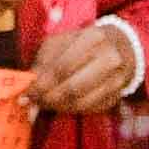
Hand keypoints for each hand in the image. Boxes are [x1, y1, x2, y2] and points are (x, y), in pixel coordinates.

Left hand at [21, 16, 143, 118]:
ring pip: (81, 102)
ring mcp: (116, 79)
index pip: (63, 67)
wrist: (121, 45)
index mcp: (93, 39)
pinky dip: (71, 110)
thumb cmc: (84, 43)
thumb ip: (45, 61)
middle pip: (73, 87)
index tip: (26, 93)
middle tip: (33, 103)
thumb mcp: (63, 41)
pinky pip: (90, 109)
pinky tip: (61, 105)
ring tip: (44, 104)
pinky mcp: (117, 95)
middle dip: (48, 98)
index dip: (42, 84)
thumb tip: (29, 85)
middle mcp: (109, 59)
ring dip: (58, 106)